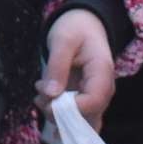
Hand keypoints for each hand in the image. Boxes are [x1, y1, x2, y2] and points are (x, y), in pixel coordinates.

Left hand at [40, 8, 119, 123]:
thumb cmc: (75, 28)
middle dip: (60, 113)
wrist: (84, 24)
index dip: (71, 108)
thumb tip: (51, 95)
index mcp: (102, 72)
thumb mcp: (63, 40)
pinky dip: (61, 115)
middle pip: (88, 115)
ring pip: (81, 119)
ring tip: (39, 96)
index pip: (94, 101)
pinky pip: (77, 115)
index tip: (47, 100)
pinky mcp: (85, 98)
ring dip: (57, 114)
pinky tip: (45, 108)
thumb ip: (57, 65)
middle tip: (39, 97)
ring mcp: (95, 95)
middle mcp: (103, 89)